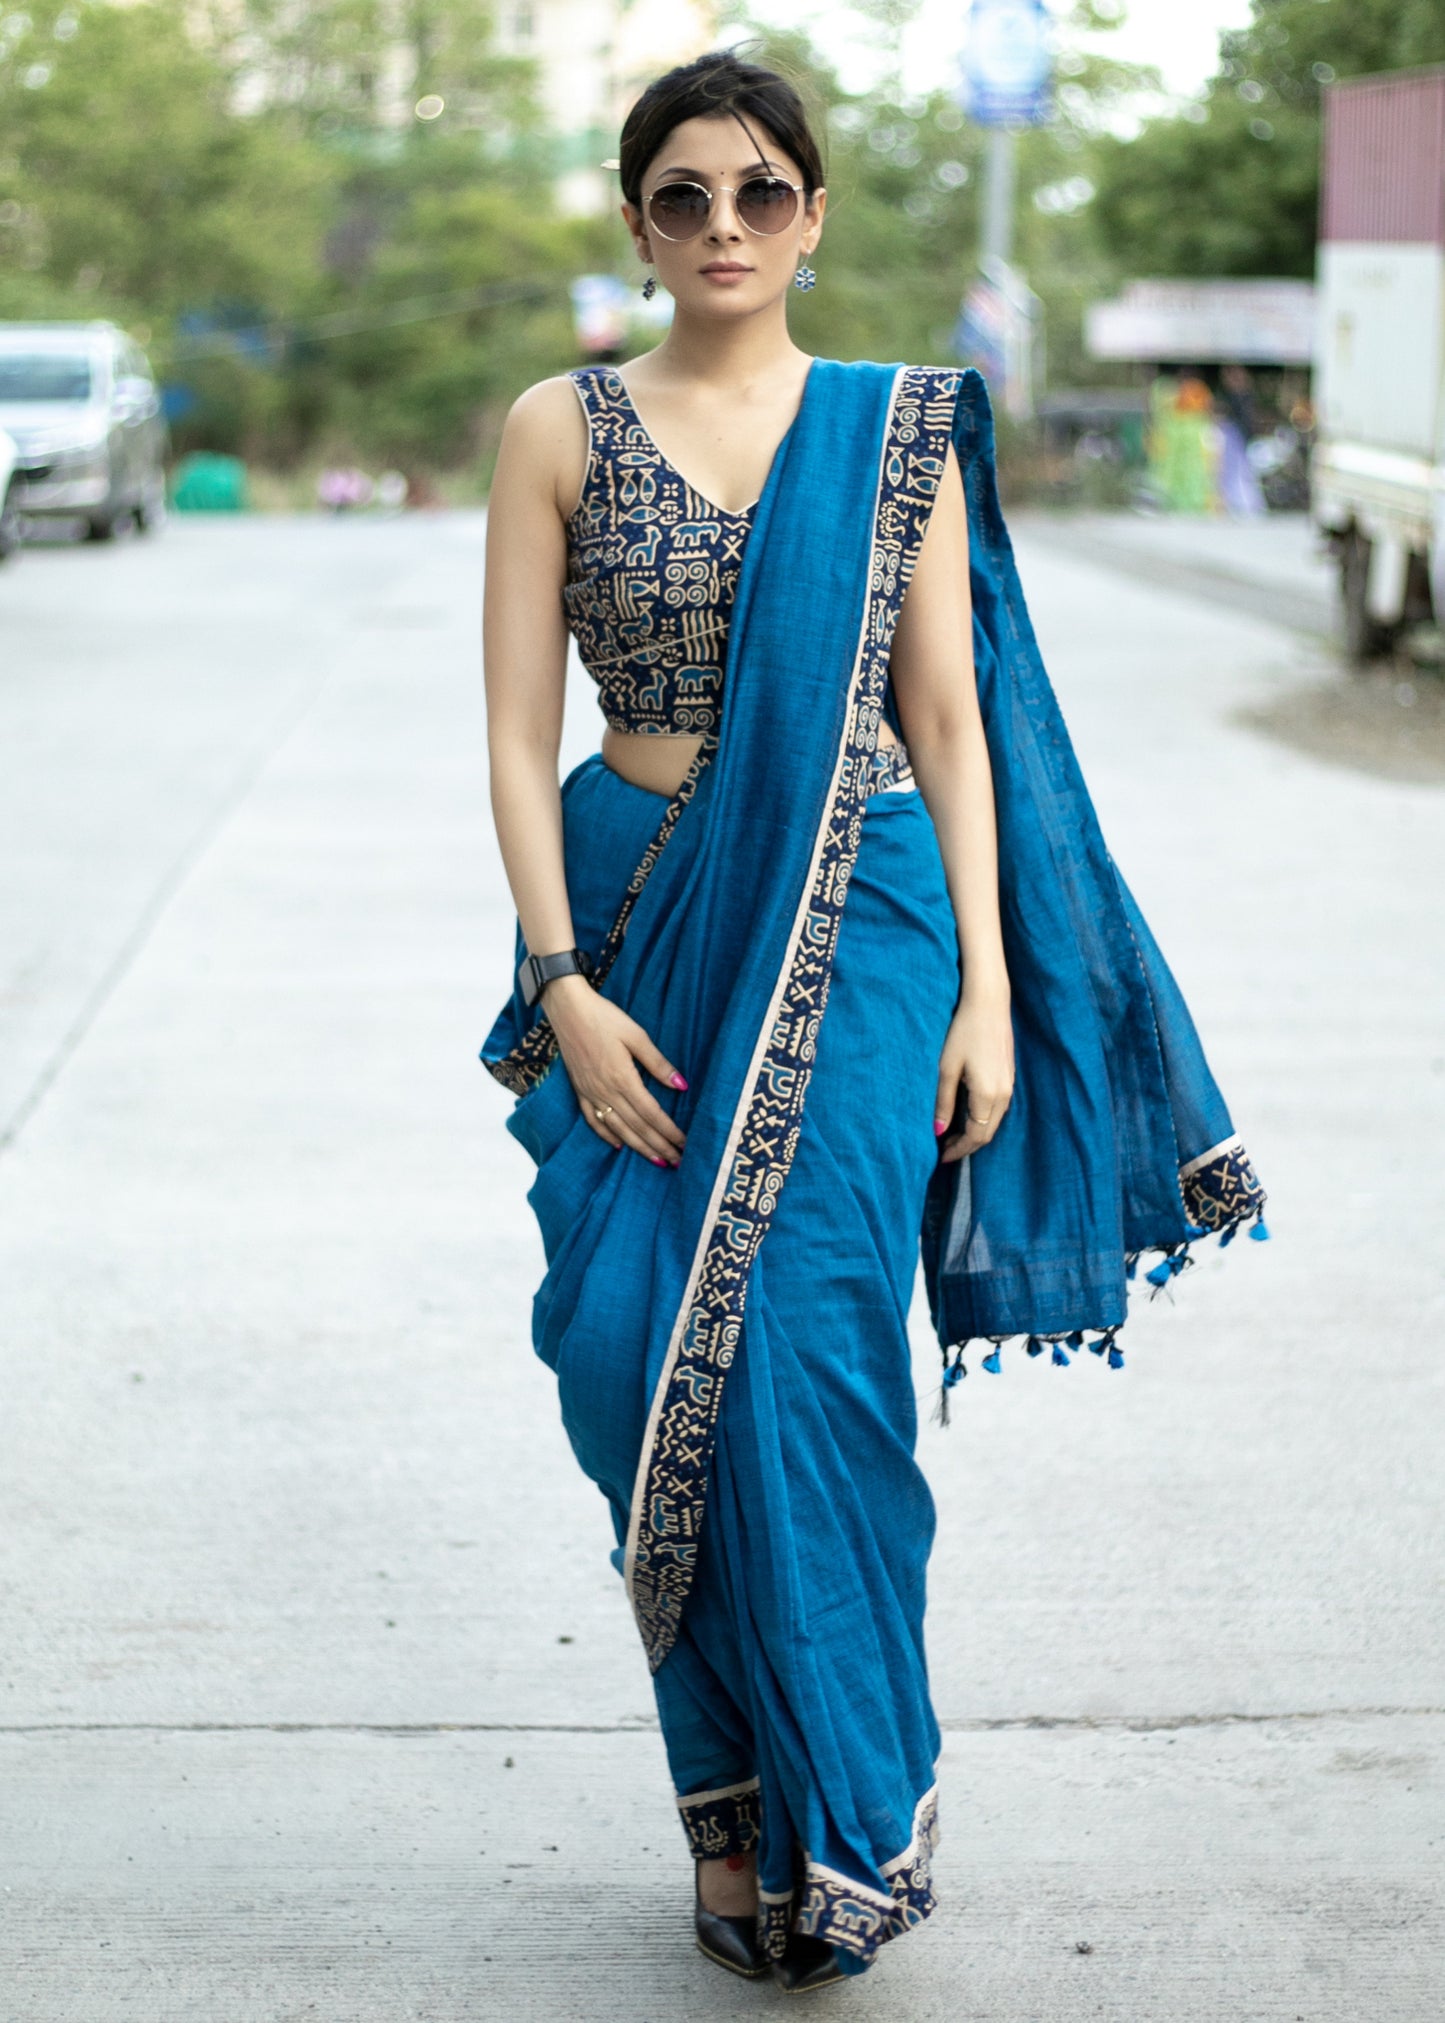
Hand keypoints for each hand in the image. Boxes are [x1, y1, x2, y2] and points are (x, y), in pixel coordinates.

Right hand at [544, 974, 686, 1166]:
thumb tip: (682, 1085)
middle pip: (637, 1126)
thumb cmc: (604, 1018)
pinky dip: (607, 1135)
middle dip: (659, 1146)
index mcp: (622, 1078)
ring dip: (638, 1147)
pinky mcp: (579, 1090)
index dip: (669, 1131)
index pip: (651, 1113)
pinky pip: (593, 1120)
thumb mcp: (636, 1035)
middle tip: (678, 1162)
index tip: (685, 1144)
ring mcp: (590, 1093)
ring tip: (657, 1160)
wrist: (568, 1010)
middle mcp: (605, 1091)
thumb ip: (658, 1063)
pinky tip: (619, 1145)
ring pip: (618, 1129)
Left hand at [934, 985, 1013, 1163]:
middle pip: (987, 1133)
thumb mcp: (947, 1068)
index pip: (975, 1135)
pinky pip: (998, 1110)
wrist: (989, 1004)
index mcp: (987, 1095)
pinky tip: (968, 1116)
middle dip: (967, 1146)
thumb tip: (938, 1132)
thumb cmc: (963, 1032)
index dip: (959, 1150)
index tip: (942, 1157)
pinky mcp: (1010, 1078)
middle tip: (946, 1151)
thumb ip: (944, 1103)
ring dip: (976, 1134)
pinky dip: (983, 1120)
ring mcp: (1009, 1086)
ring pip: (994, 1122)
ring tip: (954, 1137)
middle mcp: (1003, 1095)